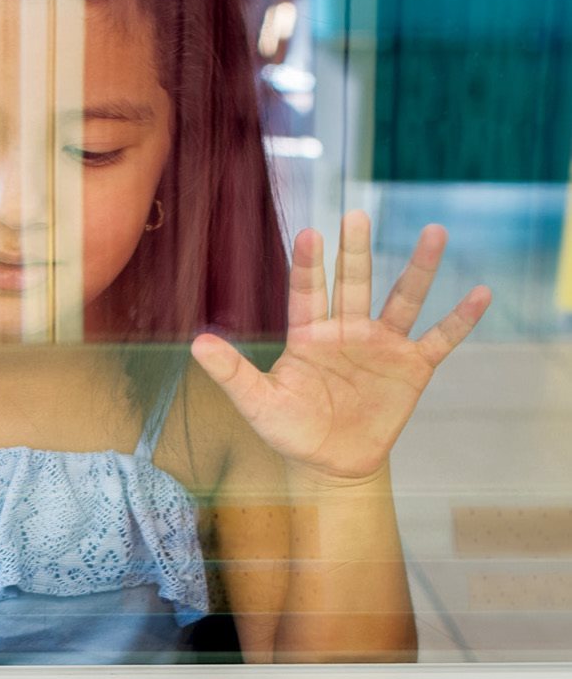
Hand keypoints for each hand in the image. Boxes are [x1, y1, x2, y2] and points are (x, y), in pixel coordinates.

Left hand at [190, 210, 490, 482]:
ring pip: (402, 299)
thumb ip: (231, 372)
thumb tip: (197, 343)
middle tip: (356, 214)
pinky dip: (460, 319)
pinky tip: (481, 294)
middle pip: (353, 283)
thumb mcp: (257, 403)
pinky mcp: (411, 368)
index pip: (307, 293)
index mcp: (309, 336)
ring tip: (434, 231)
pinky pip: (440, 339)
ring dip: (418, 269)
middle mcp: (347, 332)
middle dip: (356, 251)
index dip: (307, 266)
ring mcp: (382, 346)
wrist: (331, 464)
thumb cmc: (291, 431)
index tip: (308, 234)